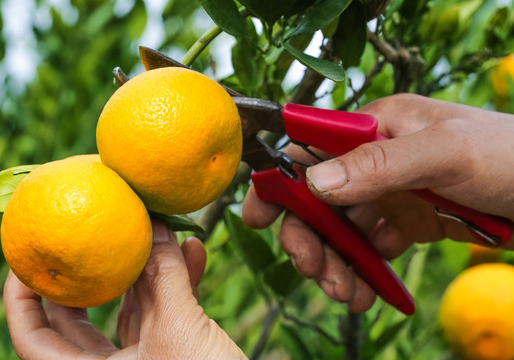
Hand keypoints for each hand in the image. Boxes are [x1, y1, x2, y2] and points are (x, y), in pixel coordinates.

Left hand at [4, 221, 246, 359]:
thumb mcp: (179, 328)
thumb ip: (164, 275)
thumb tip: (155, 225)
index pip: (33, 337)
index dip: (21, 298)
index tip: (26, 261)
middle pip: (79, 318)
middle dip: (89, 272)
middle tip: (89, 236)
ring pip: (128, 307)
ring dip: (145, 269)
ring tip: (159, 232)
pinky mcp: (171, 350)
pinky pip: (163, 311)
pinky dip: (176, 282)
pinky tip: (195, 252)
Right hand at [243, 93, 513, 311]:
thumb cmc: (509, 154)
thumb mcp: (445, 152)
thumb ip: (379, 164)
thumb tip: (314, 182)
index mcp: (376, 127)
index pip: (310, 149)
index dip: (279, 182)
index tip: (258, 216)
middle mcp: (376, 159)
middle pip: (319, 199)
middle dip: (308, 235)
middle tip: (311, 268)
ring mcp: (390, 193)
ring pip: (342, 229)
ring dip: (334, 262)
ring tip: (343, 292)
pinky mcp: (407, 221)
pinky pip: (371, 248)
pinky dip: (362, 271)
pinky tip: (364, 291)